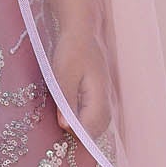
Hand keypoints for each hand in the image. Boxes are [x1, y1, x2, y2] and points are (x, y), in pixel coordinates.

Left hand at [49, 30, 113, 147]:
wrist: (83, 32)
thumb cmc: (72, 50)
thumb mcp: (63, 75)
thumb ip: (65, 101)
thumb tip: (65, 126)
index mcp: (99, 95)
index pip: (91, 127)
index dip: (76, 133)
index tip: (60, 128)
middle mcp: (106, 100)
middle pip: (96, 130)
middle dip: (78, 134)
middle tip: (58, 128)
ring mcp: (105, 98)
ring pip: (97, 124)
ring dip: (81, 128)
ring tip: (63, 122)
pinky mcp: (99, 96)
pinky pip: (95, 116)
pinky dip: (83, 120)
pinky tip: (70, 115)